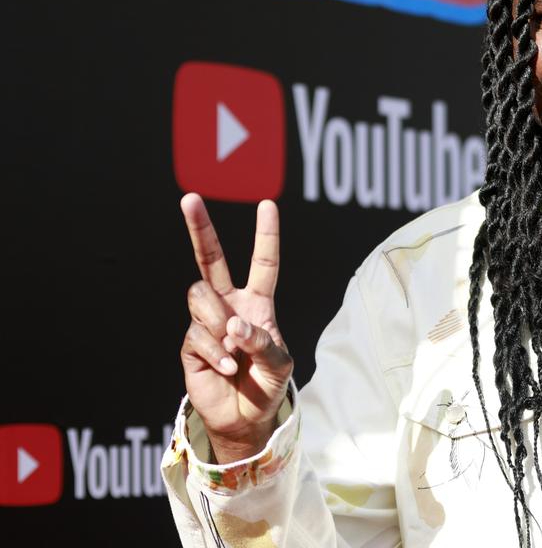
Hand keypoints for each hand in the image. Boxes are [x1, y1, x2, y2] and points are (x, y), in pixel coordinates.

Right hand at [179, 194, 292, 462]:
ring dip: (219, 323)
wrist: (245, 417)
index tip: (267, 205)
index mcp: (258, 303)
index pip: (263, 263)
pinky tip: (225, 368)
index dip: (266, 235)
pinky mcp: (190, 344)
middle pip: (211, 260)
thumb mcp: (279, 363)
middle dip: (200, 228)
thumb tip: (233, 325)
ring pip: (201, 298)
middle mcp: (229, 305)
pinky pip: (198, 334)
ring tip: (233, 353)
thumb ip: (262, 342)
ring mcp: (207, 322)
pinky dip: (215, 352)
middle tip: (189, 197)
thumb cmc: (267, 384)